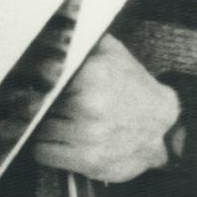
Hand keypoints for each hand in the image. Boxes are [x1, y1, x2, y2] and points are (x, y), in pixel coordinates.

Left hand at [32, 34, 178, 182]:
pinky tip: (63, 139)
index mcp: (93, 73)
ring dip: (44, 125)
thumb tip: (48, 35)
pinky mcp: (89, 161)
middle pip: (36, 103)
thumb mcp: (110, 52)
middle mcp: (90, 105)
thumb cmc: (131, 87)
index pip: (39, 77)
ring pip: (38, 128)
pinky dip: (47, 147)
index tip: (33, 83)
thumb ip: (79, 41)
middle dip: (39, 103)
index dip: (35, 80)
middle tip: (52, 103)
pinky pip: (43, 153)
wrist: (163, 127)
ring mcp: (89, 135)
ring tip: (63, 120)